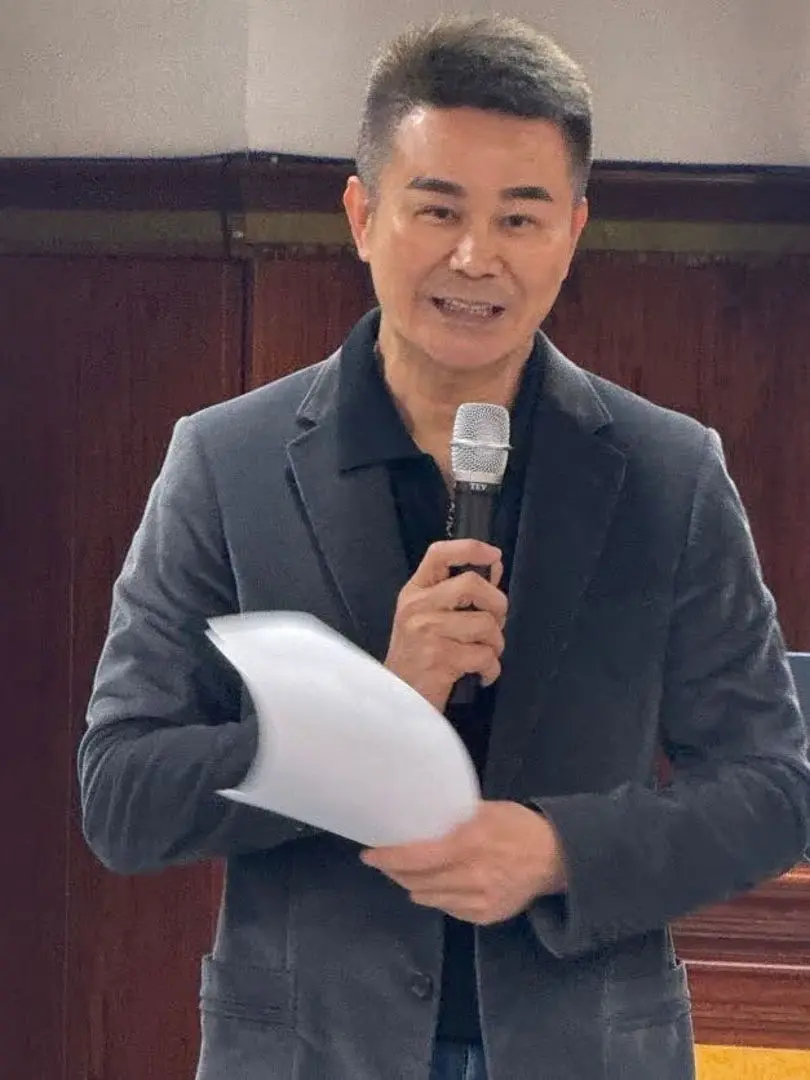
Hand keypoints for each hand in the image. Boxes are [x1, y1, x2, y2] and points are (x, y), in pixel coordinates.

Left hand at [361, 801, 566, 924]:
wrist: (556, 859)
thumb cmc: (518, 826)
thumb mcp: (487, 810)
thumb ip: (455, 817)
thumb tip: (421, 817)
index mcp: (470, 844)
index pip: (418, 857)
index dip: (389, 858)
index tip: (369, 854)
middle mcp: (472, 876)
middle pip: (417, 881)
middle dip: (395, 872)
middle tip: (384, 861)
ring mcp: (479, 901)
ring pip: (429, 898)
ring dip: (412, 885)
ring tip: (405, 873)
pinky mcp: (485, 916)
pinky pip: (448, 909)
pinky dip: (436, 897)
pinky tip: (435, 885)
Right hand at [384, 539, 506, 710]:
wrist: (399, 700)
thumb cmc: (418, 657)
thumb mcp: (429, 618)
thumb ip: (461, 593)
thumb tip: (494, 567)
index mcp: (414, 592)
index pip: (439, 554)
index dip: (470, 548)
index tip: (494, 555)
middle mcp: (417, 607)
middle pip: (472, 584)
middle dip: (497, 605)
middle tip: (495, 625)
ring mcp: (426, 632)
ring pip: (485, 623)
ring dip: (496, 644)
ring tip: (484, 655)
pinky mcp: (439, 659)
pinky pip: (485, 655)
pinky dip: (491, 669)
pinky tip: (480, 675)